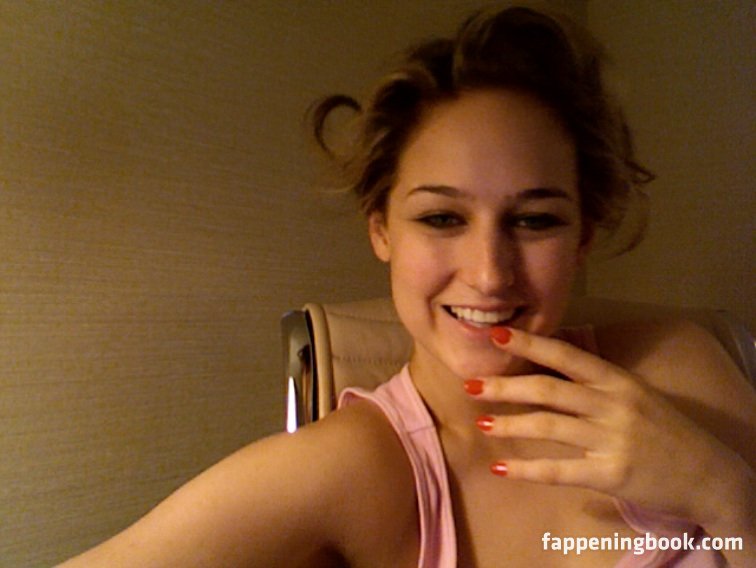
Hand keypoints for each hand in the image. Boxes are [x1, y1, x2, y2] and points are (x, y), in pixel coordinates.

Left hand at [466, 326, 744, 525]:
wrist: (710, 474)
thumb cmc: (664, 430)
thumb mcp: (635, 394)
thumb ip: (594, 382)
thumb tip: (545, 366)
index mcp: (617, 380)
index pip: (566, 356)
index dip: (529, 344)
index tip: (496, 335)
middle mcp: (613, 405)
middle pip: (549, 390)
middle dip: (506, 386)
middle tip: (472, 384)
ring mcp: (612, 440)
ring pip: (550, 426)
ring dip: (510, 424)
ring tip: (481, 423)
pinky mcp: (611, 475)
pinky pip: (560, 470)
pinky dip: (527, 469)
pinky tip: (502, 467)